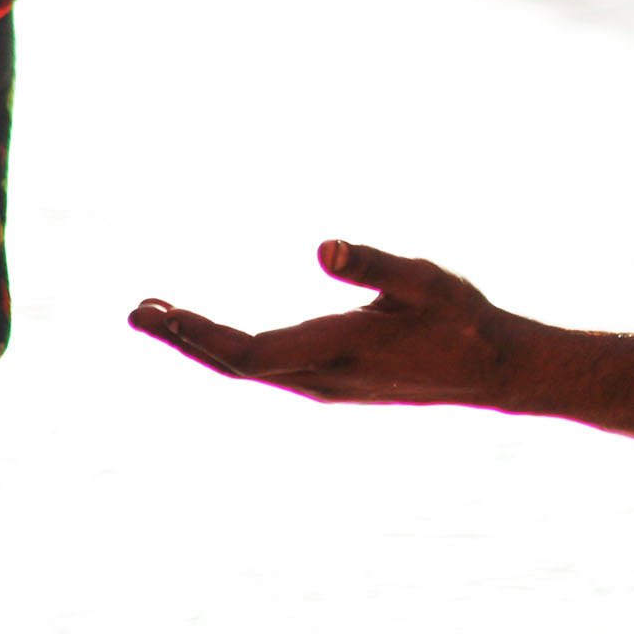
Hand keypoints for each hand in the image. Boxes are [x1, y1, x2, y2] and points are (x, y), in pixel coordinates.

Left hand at [131, 240, 518, 406]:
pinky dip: (230, 348)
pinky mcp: (333, 383)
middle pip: (234, 364)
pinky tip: (217, 332)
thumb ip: (376, 265)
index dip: (198, 335)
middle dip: (184, 338)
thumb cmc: (466, 321)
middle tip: (136, 311)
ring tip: (160, 313)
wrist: (497, 373)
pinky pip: (266, 369)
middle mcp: (323, 379)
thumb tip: (322, 246)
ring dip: (201, 343)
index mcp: (338, 351)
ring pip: (248, 369)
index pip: (249, 352)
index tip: (157, 312)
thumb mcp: (430, 283)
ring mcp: (326, 386)